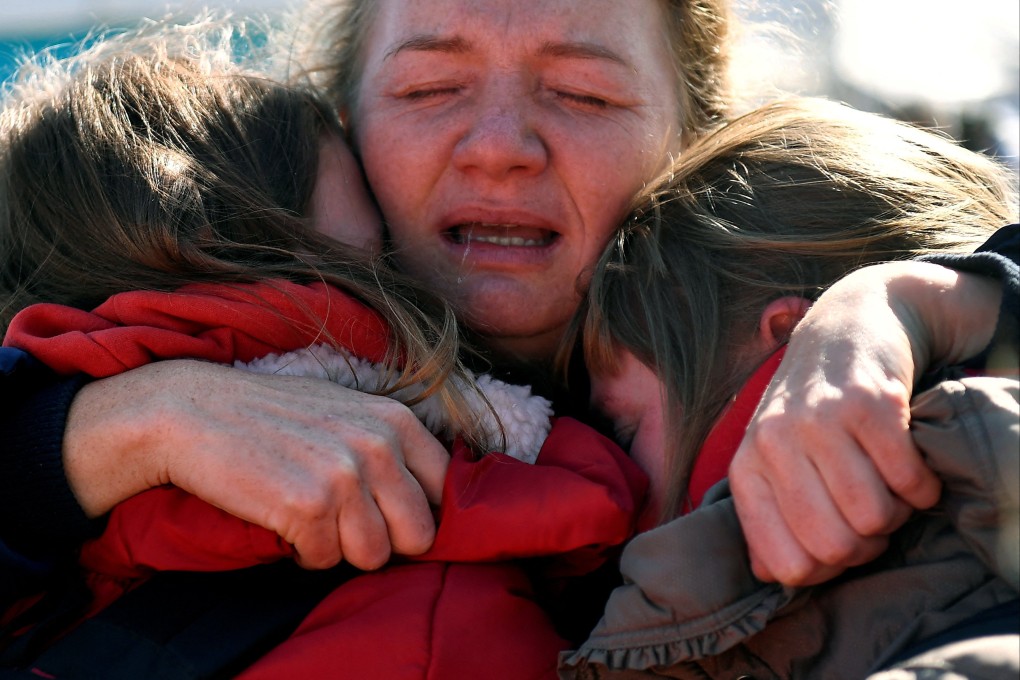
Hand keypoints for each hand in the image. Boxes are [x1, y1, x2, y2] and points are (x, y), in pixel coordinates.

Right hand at [63, 359, 449, 569]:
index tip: (386, 513)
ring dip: (340, 547)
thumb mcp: (346, 411)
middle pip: (418, 535)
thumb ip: (390, 445)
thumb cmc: (271, 415)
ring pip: (373, 555)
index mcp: (395, 420)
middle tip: (343, 522)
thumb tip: (429, 499)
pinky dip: (301, 552)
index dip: (415, 512)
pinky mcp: (306, 507)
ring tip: (309, 516)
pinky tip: (281, 520)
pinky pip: (323, 560)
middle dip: (382, 538)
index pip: (444, 490)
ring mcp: (344, 477)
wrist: (192, 412)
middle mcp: (378, 446)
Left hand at [730, 262, 1000, 584]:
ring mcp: (821, 420)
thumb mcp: (774, 456)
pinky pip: (910, 483)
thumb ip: (769, 514)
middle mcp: (775, 442)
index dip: (824, 568)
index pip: (785, 565)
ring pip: (875, 518)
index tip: (835, 538)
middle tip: (868, 511)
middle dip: (866, 544)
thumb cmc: (811, 406)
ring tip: (885, 482)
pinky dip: (921, 485)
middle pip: (835, 548)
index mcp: (748, 466)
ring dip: (895, 511)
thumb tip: (772, 575)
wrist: (849, 325)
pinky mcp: (870, 404)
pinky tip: (906, 461)